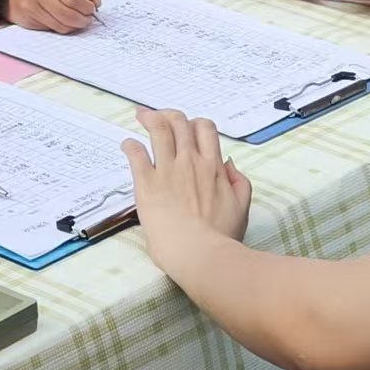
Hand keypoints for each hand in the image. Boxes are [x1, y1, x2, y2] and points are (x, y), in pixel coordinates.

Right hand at [6, 0, 100, 32]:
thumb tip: (97, 2)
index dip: (85, 7)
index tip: (92, 9)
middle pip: (66, 13)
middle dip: (82, 20)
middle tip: (87, 20)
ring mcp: (28, 5)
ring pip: (59, 25)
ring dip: (73, 26)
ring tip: (78, 22)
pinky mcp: (25, 19)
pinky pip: (50, 29)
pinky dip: (61, 28)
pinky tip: (63, 22)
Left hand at [123, 108, 251, 270]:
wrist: (200, 254)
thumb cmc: (221, 237)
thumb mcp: (241, 207)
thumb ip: (239, 182)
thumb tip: (229, 165)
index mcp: (213, 167)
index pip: (204, 129)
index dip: (195, 124)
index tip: (187, 128)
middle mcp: (191, 162)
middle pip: (180, 123)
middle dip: (169, 115)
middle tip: (160, 116)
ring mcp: (168, 171)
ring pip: (159, 130)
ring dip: (149, 119)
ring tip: (141, 116)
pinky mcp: (147, 184)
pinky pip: (136, 155)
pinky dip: (130, 146)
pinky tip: (128, 145)